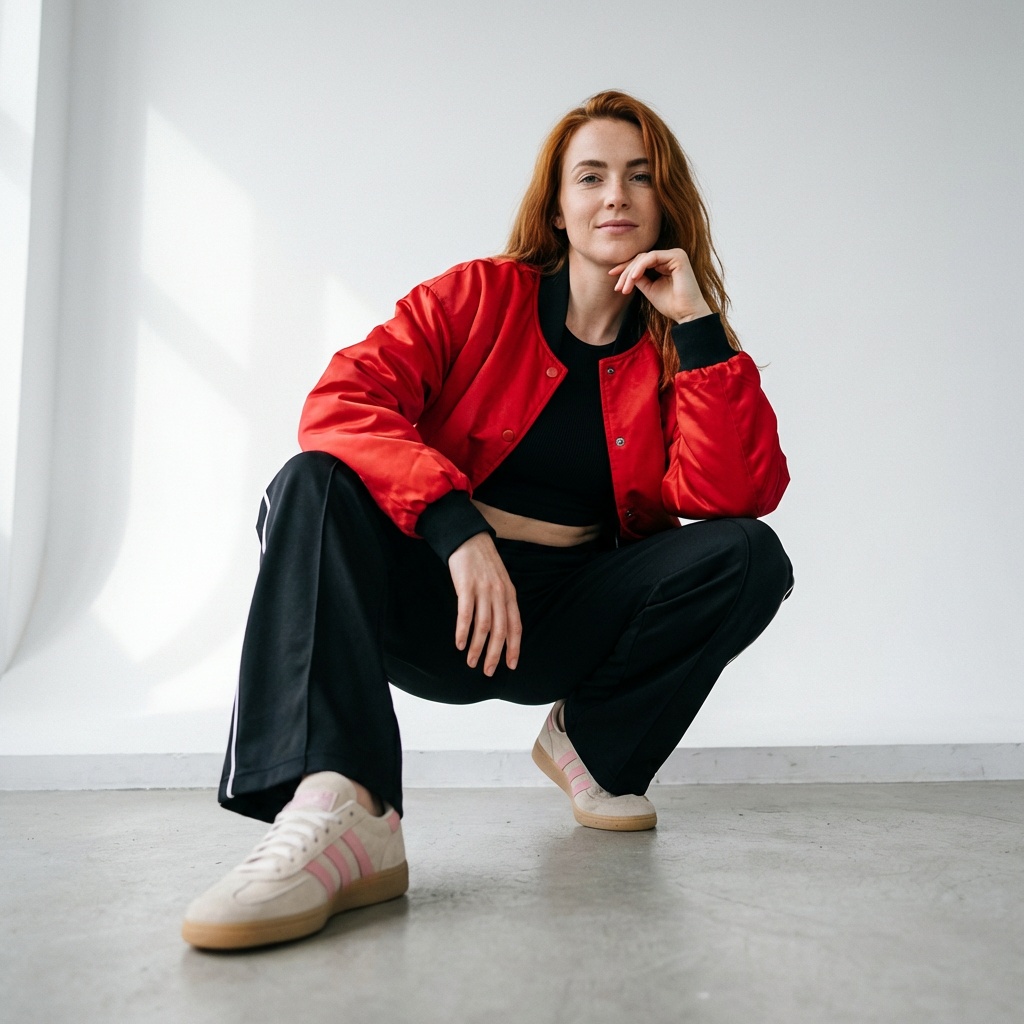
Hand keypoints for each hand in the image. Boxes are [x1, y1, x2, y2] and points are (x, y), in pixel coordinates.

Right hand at [447, 532, 521, 675]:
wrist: (468, 539)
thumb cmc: (483, 563)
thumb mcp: (500, 581)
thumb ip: (502, 602)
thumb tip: (501, 628)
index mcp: (510, 594)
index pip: (515, 626)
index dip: (514, 647)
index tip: (511, 665)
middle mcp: (499, 594)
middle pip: (500, 630)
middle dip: (495, 654)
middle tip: (489, 671)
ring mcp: (483, 590)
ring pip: (483, 626)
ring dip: (478, 647)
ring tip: (471, 662)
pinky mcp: (466, 587)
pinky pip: (466, 614)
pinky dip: (463, 631)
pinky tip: (459, 644)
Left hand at [609, 248, 712, 322]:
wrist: (686, 314)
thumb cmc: (671, 305)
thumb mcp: (649, 289)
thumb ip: (638, 278)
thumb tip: (624, 272)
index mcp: (665, 263)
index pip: (641, 261)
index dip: (625, 268)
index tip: (612, 276)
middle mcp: (670, 256)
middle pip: (641, 258)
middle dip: (626, 272)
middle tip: (618, 288)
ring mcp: (675, 254)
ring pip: (644, 257)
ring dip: (630, 272)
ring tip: (624, 288)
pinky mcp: (677, 256)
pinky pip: (652, 257)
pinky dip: (640, 267)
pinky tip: (633, 278)